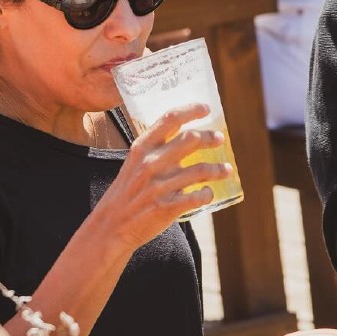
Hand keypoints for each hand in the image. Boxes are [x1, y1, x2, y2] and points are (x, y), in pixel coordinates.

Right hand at [98, 103, 229, 252]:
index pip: (170, 118)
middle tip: (220, 139)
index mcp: (142, 148)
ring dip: (218, 169)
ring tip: (226, 170)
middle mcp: (151, 163)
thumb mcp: (134, 163)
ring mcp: (159, 186)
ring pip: (200, 170)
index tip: (206, 108)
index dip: (191, 110)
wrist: (110, 227)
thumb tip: (188, 137)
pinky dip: (207, 194)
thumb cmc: (126, 192)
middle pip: (190, 139)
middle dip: (210, 138)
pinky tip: (208, 192)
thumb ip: (156, 149)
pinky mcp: (167, 208)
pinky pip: (197, 197)